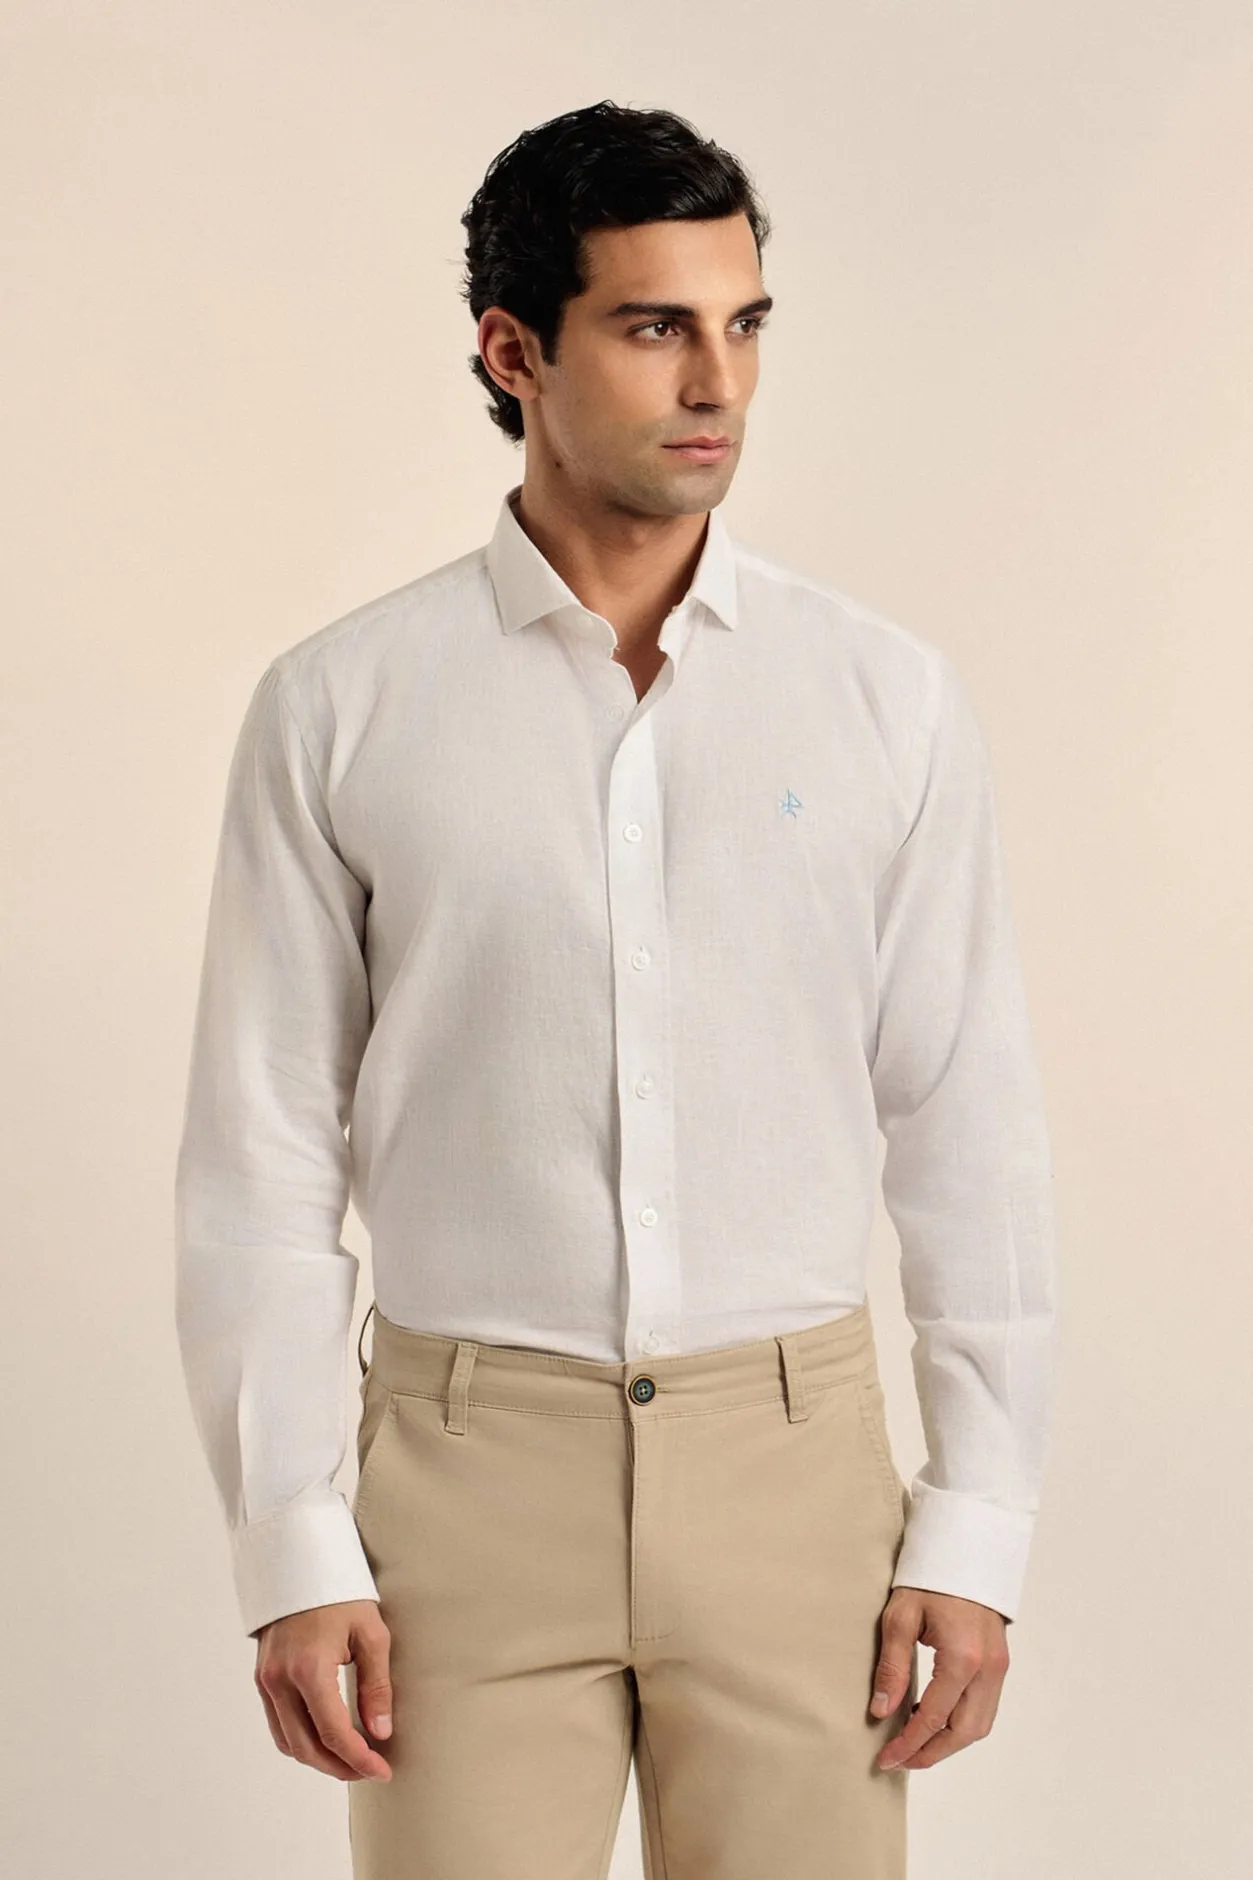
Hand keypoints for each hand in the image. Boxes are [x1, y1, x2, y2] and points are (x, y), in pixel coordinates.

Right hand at [254, 1598, 393, 1782]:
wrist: (300, 1561)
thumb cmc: (340, 1592)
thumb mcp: (371, 1633)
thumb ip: (377, 1686)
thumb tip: (381, 1732)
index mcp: (309, 1668)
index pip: (334, 1733)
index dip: (360, 1759)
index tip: (383, 1769)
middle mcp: (281, 1680)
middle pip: (308, 1748)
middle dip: (340, 1767)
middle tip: (370, 1769)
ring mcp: (266, 1680)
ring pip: (289, 1743)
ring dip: (319, 1758)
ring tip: (350, 1758)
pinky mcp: (263, 1677)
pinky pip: (278, 1725)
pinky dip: (301, 1740)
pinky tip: (325, 1738)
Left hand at [869, 1586, 1010, 1770]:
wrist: (965, 1548)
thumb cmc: (930, 1578)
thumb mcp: (900, 1617)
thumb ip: (892, 1666)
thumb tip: (881, 1711)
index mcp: (962, 1659)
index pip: (932, 1719)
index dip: (907, 1744)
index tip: (885, 1758)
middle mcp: (988, 1669)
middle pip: (963, 1733)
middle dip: (931, 1753)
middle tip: (899, 1760)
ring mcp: (999, 1667)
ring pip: (979, 1725)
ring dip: (948, 1742)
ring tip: (914, 1742)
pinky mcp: (1000, 1663)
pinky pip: (984, 1707)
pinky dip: (961, 1722)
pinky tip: (933, 1716)